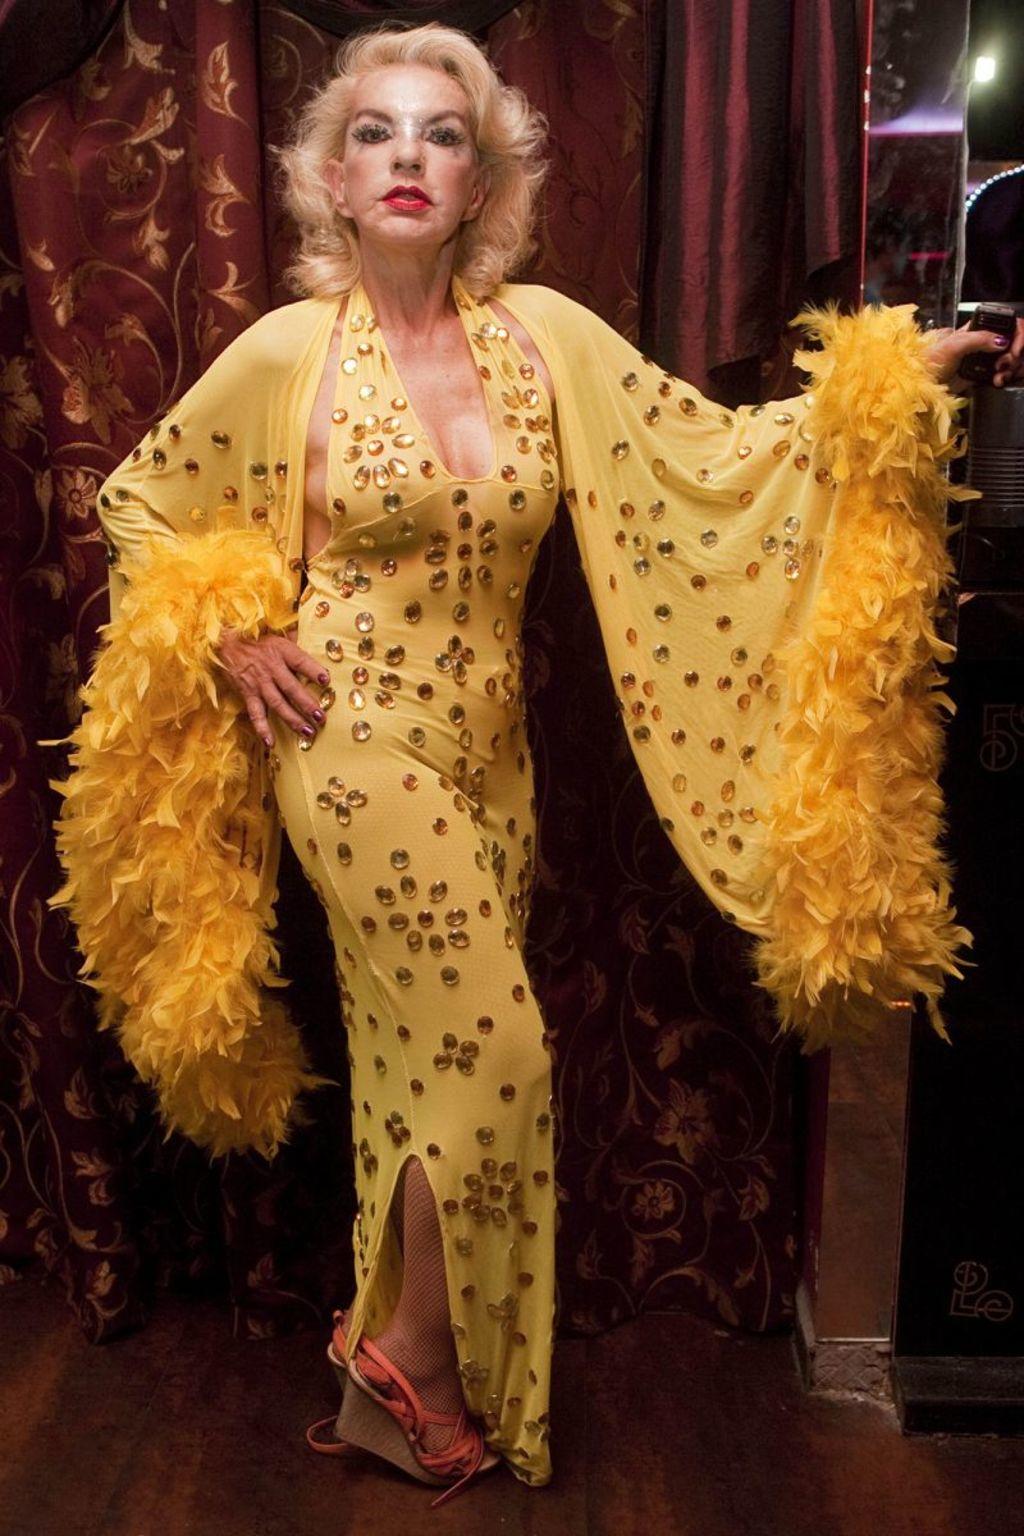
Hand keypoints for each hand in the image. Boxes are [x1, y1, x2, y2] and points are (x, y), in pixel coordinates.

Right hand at [213, 622, 328, 748]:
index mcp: (281, 651)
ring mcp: (259, 683)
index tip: (326, 680)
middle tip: (321, 718)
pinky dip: (262, 729)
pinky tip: (270, 743)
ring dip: (293, 719)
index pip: (300, 661)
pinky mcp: (248, 694)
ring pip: (278, 704)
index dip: (313, 670)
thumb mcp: (279, 637)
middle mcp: (271, 668)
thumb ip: (297, 642)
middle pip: (291, 688)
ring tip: (307, 732)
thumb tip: (317, 642)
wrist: (227, 644)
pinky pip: (255, 714)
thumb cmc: (259, 642)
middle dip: (307, 704)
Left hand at [925, 315, 1023, 388]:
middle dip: (1013, 354)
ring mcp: (980, 360)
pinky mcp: (979, 376)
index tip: (1015, 347)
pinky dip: (1002, 378)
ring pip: (1007, 360)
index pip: (1003, 325)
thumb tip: (1001, 340)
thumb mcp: (954, 344)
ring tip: (1000, 373)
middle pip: (1009, 343)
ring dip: (1009, 367)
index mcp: (974, 329)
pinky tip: (998, 380)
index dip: (1015, 334)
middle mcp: (980, 343)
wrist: (920, 385)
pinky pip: (999, 375)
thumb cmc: (927, 361)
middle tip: (1005, 363)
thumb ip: (979, 338)